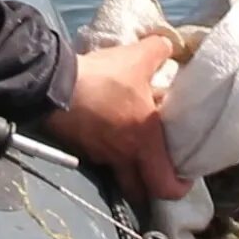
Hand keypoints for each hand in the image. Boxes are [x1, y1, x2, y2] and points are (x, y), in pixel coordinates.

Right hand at [42, 35, 191, 202]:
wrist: (54, 83)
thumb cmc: (103, 78)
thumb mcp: (137, 57)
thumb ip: (159, 51)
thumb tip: (169, 46)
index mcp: (144, 143)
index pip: (166, 186)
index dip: (179, 188)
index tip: (184, 177)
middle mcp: (122, 157)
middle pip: (139, 192)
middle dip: (149, 187)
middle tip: (157, 168)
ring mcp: (97, 155)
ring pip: (117, 172)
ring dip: (127, 165)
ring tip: (132, 143)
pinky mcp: (78, 146)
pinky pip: (98, 156)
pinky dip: (106, 148)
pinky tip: (107, 128)